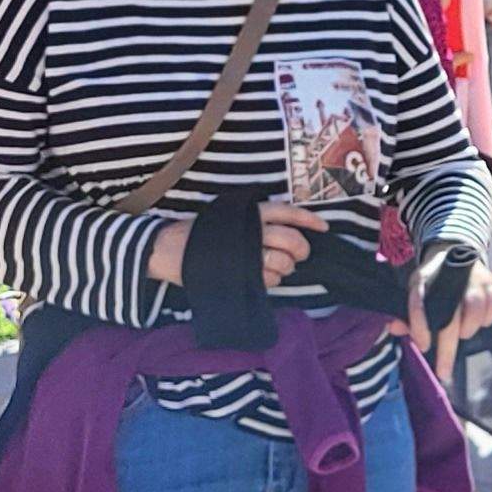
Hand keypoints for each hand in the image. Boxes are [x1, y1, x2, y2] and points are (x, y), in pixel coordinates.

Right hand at [142, 203, 331, 287]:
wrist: (167, 247)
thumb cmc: (202, 233)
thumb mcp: (228, 217)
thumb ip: (255, 221)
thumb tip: (289, 232)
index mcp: (249, 211)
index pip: (286, 211)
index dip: (308, 220)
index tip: (324, 228)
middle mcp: (249, 228)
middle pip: (290, 240)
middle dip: (300, 250)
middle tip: (299, 256)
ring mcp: (244, 251)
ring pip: (282, 262)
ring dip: (286, 268)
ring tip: (279, 268)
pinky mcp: (238, 271)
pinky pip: (268, 279)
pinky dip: (272, 280)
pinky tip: (265, 278)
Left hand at [395, 255, 491, 385]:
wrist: (453, 252)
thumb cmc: (432, 283)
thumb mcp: (414, 293)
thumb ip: (405, 314)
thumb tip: (395, 329)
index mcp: (424, 279)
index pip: (419, 304)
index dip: (420, 327)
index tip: (423, 346)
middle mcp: (449, 277)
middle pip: (449, 315)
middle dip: (446, 348)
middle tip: (444, 371)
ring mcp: (473, 278)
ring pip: (474, 308)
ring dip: (468, 329)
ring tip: (462, 334)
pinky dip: (487, 318)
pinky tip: (478, 321)